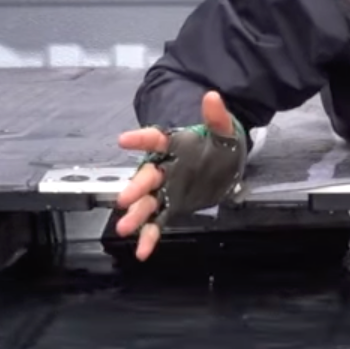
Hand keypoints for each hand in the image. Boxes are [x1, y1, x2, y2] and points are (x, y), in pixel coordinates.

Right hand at [113, 90, 242, 261]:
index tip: (124, 140)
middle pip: (147, 176)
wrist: (225, 164)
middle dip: (136, 187)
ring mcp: (166, 189)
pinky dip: (149, 237)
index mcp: (174, 145)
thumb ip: (217, 117)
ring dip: (136, 214)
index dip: (140, 139)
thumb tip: (212, 97)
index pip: (155, 139)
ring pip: (147, 202)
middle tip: (125, 198)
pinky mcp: (172, 206)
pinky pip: (158, 222)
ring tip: (124, 228)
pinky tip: (142, 252)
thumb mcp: (224, 130)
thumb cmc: (219, 144)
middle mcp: (164, 167)